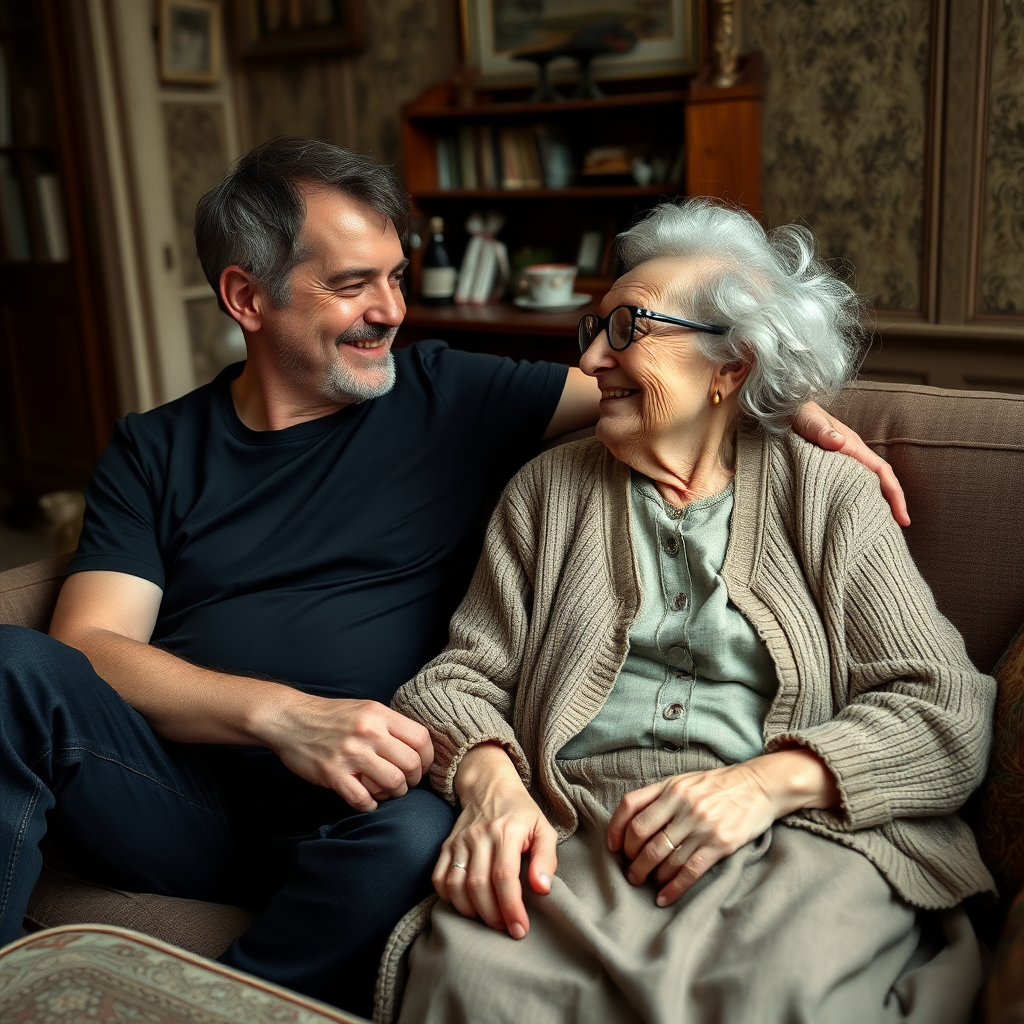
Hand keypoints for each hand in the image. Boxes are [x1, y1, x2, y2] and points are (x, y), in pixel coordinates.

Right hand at [264, 694, 432, 811]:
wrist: (290, 719)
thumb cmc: (330, 716)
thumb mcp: (365, 708)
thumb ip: (390, 725)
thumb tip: (417, 748)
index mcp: (379, 715)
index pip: (420, 739)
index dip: (427, 758)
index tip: (422, 766)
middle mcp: (368, 733)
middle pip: (410, 764)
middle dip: (413, 779)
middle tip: (406, 783)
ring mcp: (350, 755)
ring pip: (392, 783)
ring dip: (394, 793)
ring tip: (387, 791)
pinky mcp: (333, 774)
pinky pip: (363, 799)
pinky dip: (370, 805)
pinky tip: (368, 800)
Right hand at [437, 743, 557, 938]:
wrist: (489, 787)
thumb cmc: (521, 814)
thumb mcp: (543, 829)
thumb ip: (546, 859)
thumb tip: (542, 888)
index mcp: (506, 831)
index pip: (505, 876)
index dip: (512, 908)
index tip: (520, 928)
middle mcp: (479, 835)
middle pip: (478, 885)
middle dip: (493, 916)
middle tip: (506, 928)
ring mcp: (459, 841)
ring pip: (456, 885)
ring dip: (471, 911)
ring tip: (488, 920)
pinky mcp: (446, 846)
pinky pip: (439, 878)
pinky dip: (449, 898)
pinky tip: (466, 906)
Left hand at [606, 750, 838, 906]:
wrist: (761, 786)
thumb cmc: (719, 785)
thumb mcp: (686, 781)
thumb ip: (660, 797)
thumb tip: (633, 824)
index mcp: (671, 786)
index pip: (631, 806)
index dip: (616, 829)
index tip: (613, 848)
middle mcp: (683, 804)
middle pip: (643, 836)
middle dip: (632, 860)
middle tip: (631, 872)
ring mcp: (701, 824)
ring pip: (664, 857)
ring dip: (650, 876)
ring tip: (645, 883)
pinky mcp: (720, 844)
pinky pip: (689, 871)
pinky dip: (673, 888)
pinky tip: (664, 898)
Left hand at [792, 401, 909, 525]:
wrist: (784, 407)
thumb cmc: (796, 413)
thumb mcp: (807, 420)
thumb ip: (820, 430)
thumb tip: (838, 442)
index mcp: (851, 446)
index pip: (882, 472)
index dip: (895, 495)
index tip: (903, 519)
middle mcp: (851, 454)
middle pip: (879, 482)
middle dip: (891, 505)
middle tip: (895, 531)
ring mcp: (842, 460)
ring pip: (866, 484)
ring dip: (875, 503)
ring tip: (876, 527)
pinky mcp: (830, 465)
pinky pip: (849, 484)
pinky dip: (857, 498)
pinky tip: (852, 512)